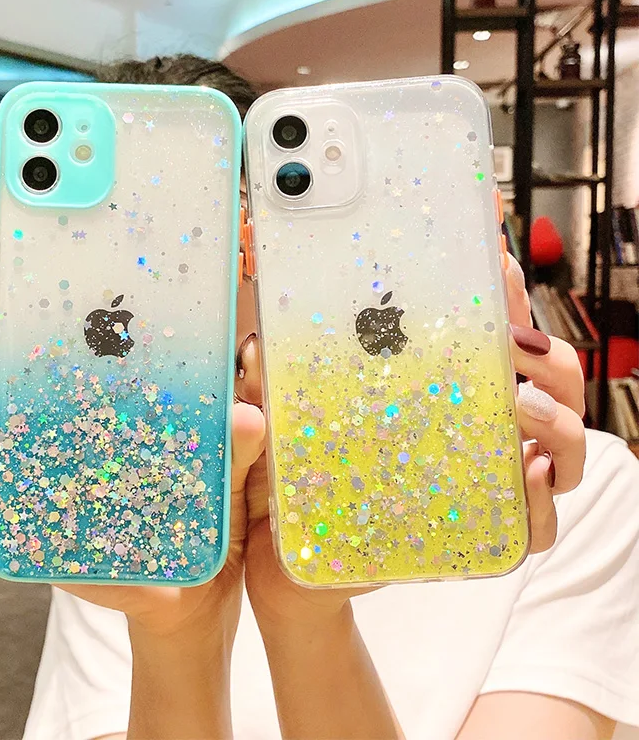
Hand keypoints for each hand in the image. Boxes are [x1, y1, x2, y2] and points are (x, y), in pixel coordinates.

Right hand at [0, 334, 265, 639]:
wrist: (187, 589)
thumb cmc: (201, 512)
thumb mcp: (221, 472)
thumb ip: (235, 443)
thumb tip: (249, 416)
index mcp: (86, 405)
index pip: (33, 357)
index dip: (6, 342)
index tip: (1, 338)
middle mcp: (44, 433)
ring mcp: (23, 480)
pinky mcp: (16, 531)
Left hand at [243, 254, 585, 626]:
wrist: (292, 563)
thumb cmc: (294, 483)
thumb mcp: (285, 424)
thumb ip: (272, 386)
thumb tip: (256, 342)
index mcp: (433, 390)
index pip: (484, 334)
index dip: (500, 293)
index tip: (496, 254)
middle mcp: (471, 429)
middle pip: (546, 383)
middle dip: (549, 356)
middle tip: (518, 342)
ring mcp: (483, 481)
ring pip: (560, 446)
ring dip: (560, 419)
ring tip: (524, 406)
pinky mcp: (479, 535)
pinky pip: (535, 524)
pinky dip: (543, 499)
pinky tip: (529, 470)